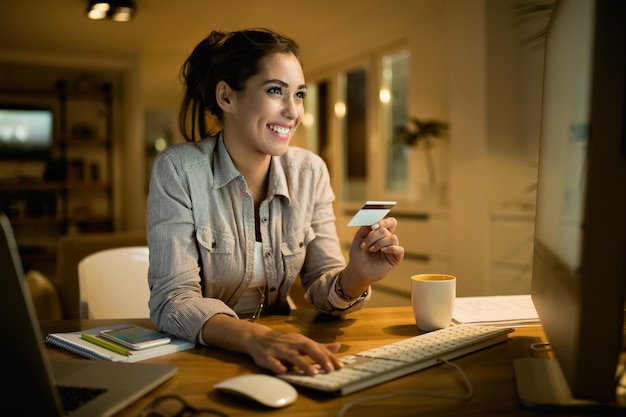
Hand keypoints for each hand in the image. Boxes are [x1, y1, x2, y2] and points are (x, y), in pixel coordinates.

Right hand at [202, 315, 342, 375]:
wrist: (258, 338)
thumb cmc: (283, 342)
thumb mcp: (301, 342)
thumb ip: (319, 346)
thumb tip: (337, 346)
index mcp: (300, 340)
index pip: (317, 347)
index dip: (329, 356)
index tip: (339, 366)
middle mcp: (291, 343)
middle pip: (307, 348)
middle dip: (319, 358)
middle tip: (330, 369)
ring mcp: (278, 349)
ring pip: (292, 355)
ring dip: (303, 364)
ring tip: (313, 373)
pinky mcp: (266, 356)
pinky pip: (272, 361)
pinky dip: (278, 366)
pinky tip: (284, 371)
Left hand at [345, 217, 403, 286]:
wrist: (357, 271)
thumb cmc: (358, 256)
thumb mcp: (358, 240)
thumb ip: (364, 228)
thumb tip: (372, 220)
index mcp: (381, 234)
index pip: (389, 222)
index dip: (382, 222)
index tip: (372, 227)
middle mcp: (388, 240)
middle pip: (387, 230)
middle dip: (374, 235)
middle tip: (365, 243)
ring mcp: (392, 249)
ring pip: (392, 238)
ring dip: (379, 243)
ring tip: (371, 249)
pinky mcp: (395, 258)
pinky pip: (399, 249)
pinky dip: (391, 248)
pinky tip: (382, 251)